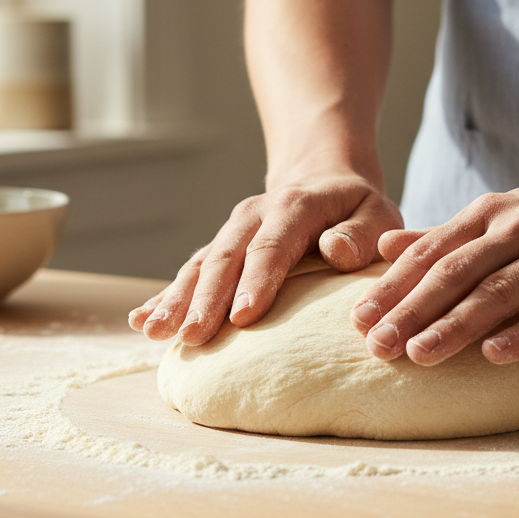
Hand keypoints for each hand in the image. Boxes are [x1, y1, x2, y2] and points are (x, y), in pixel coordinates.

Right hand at [129, 170, 402, 344]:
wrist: (321, 179)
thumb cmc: (357, 209)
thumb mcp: (377, 213)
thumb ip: (363, 233)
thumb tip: (337, 251)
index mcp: (296, 206)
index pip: (273, 245)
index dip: (258, 280)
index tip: (244, 316)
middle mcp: (255, 215)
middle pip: (227, 259)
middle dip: (207, 300)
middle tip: (194, 338)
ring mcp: (232, 232)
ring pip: (200, 266)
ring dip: (177, 300)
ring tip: (154, 332)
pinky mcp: (219, 248)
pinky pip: (189, 272)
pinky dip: (165, 296)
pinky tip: (141, 320)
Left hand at [350, 159, 518, 365]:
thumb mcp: (502, 213)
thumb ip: (445, 233)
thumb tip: (385, 245)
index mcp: (489, 214)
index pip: (430, 254)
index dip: (393, 288)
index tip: (358, 321)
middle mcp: (518, 229)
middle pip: (455, 274)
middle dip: (411, 310)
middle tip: (376, 346)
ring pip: (499, 292)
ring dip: (455, 325)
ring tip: (418, 355)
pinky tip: (494, 356)